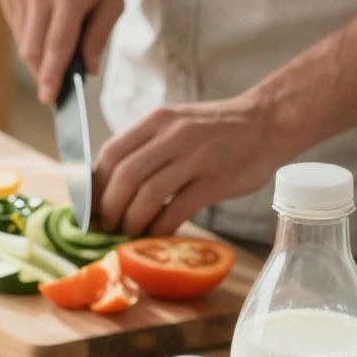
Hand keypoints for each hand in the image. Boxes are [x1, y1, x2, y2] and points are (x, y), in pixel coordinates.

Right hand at [0, 0, 124, 105]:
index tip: (49, 98)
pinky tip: (47, 22)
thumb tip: (88, 70)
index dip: (52, 76)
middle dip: (43, 73)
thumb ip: (99, 35)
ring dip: (39, 54)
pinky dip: (31, 35)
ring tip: (58, 43)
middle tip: (56, 86)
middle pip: (33, 48)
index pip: (57, 44)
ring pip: (23, 41)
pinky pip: (17, 27)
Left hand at [94, 89, 292, 235]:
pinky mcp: (215, 181)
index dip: (94, 185)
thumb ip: (146, 147)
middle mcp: (172, 135)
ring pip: (148, 194)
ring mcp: (195, 157)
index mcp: (156, 121)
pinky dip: (161, 227)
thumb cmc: (215, 129)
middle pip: (125, 176)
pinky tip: (156, 235)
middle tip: (107, 226)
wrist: (266, 123)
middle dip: (109, 208)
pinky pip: (178, 209)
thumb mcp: (175, 124)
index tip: (90, 207)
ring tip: (129, 233)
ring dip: (133, 220)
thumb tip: (109, 184)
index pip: (111, 153)